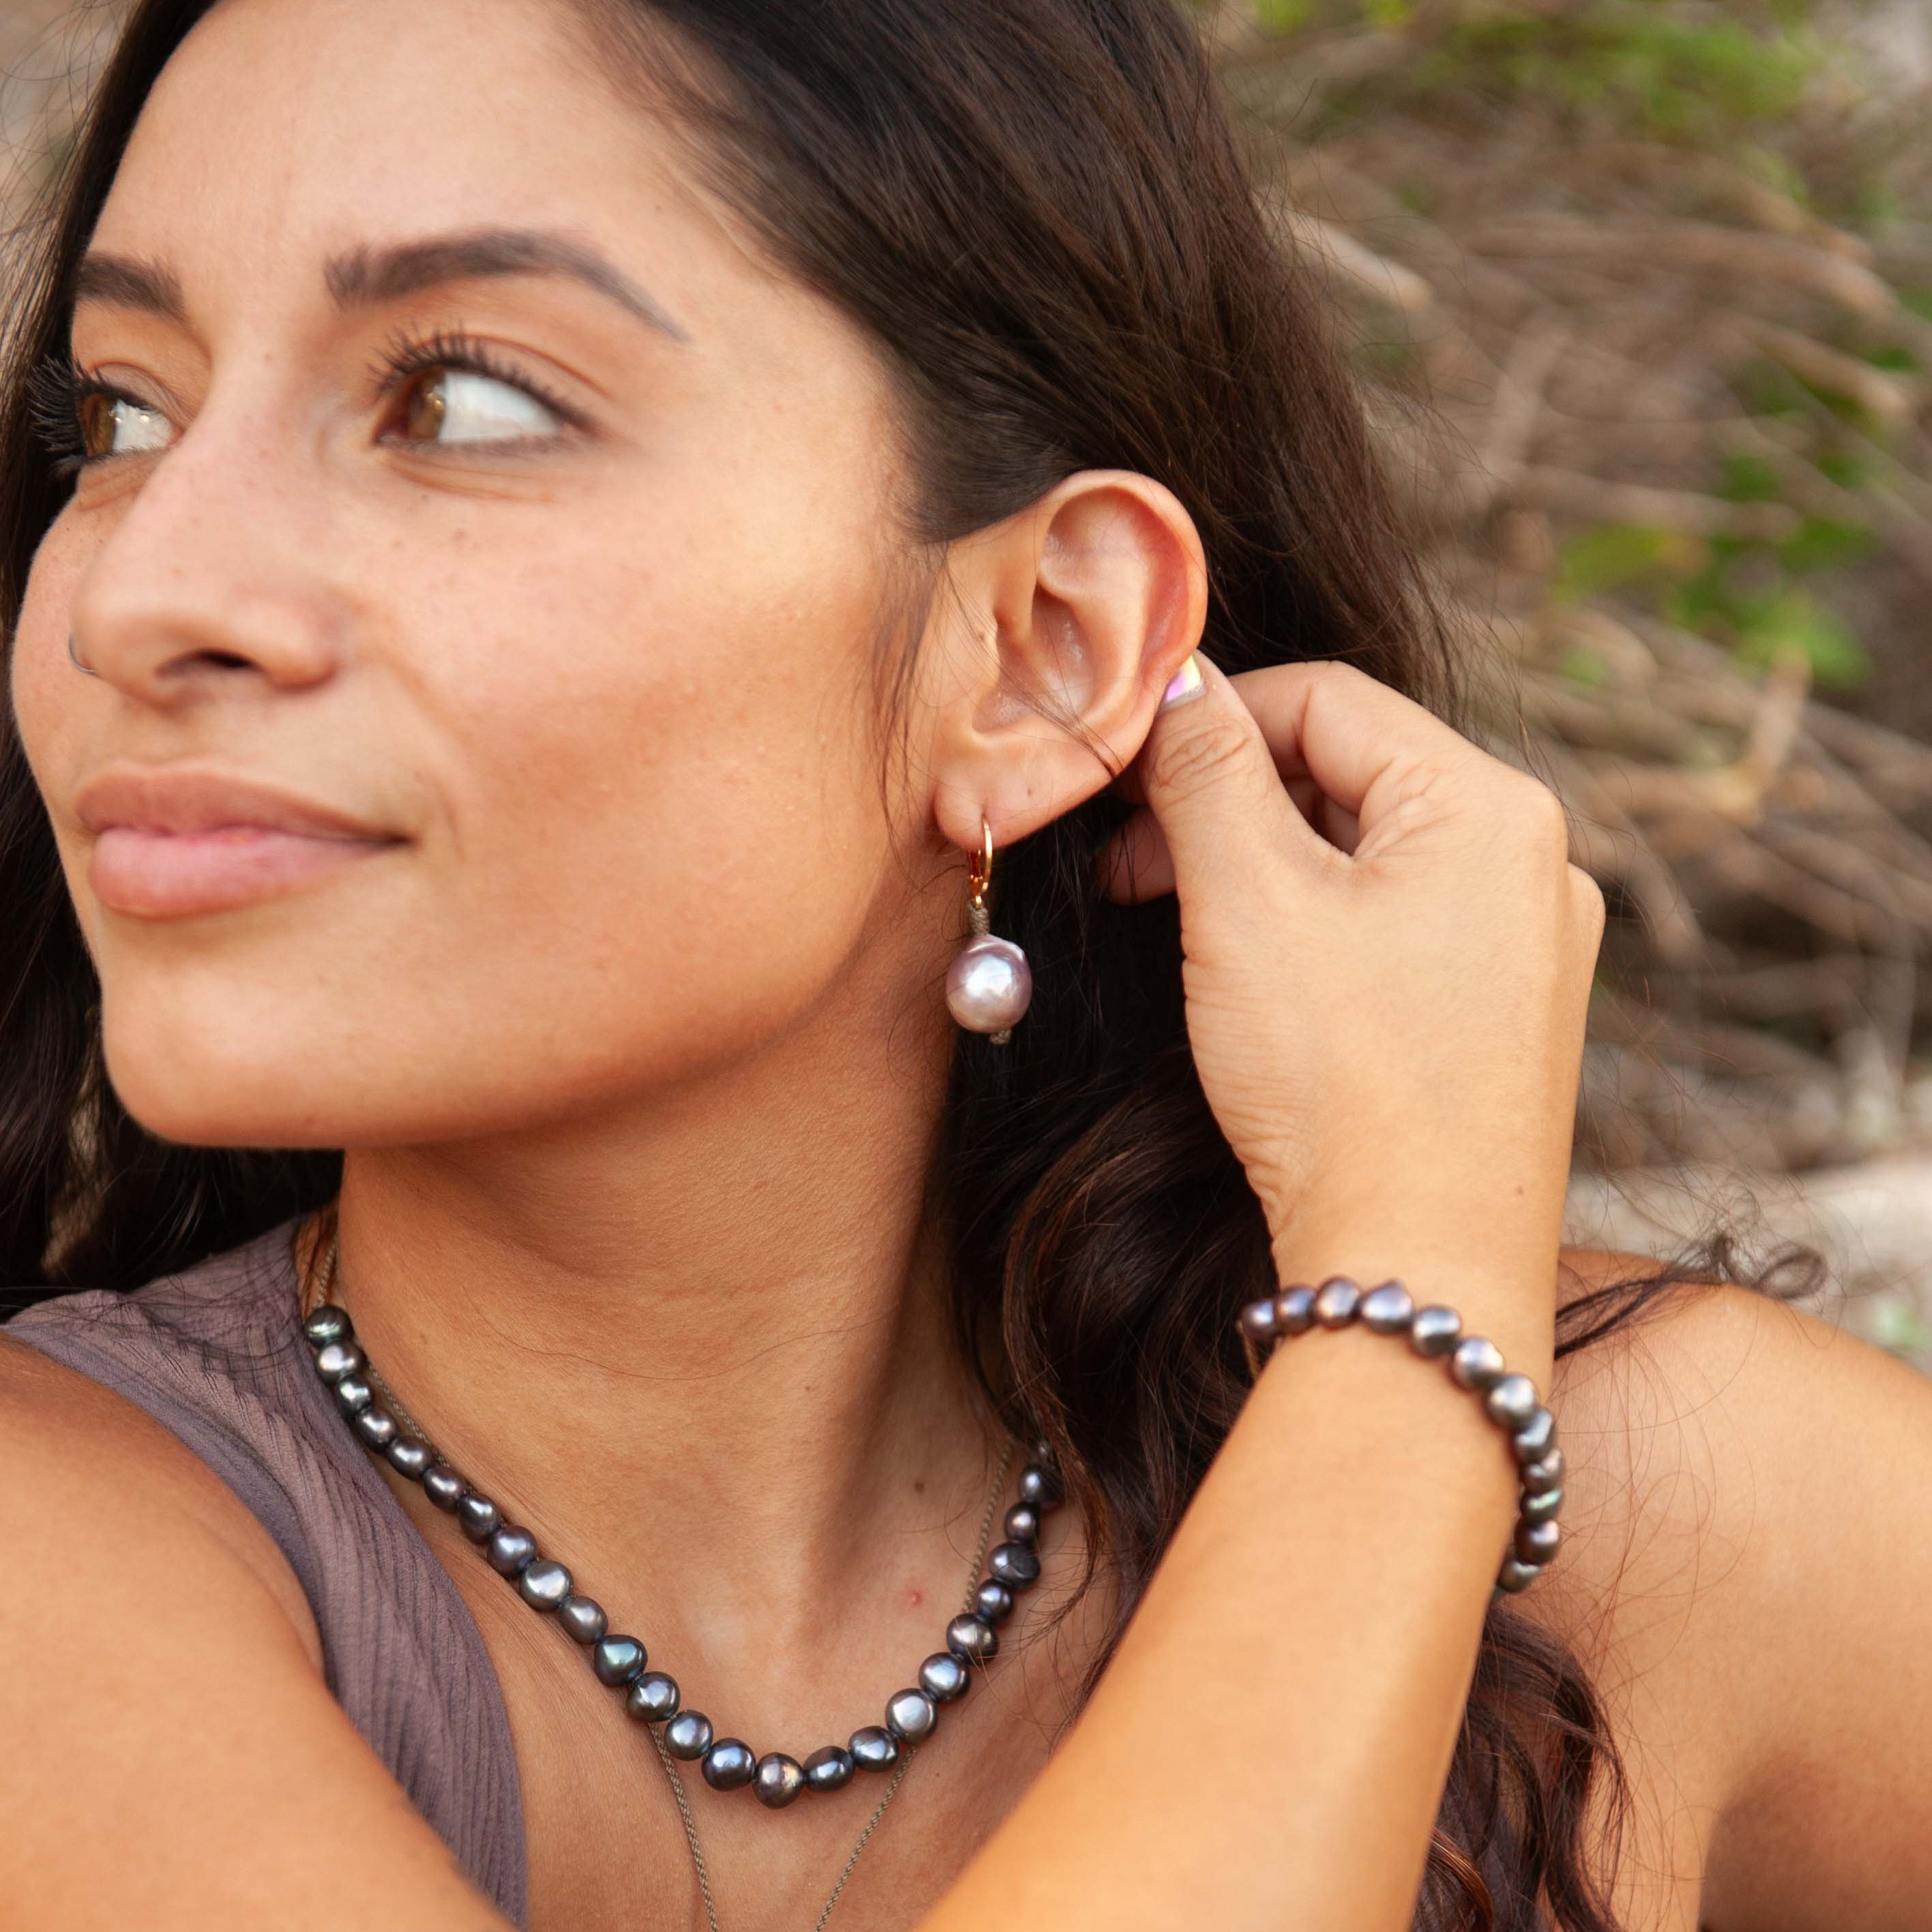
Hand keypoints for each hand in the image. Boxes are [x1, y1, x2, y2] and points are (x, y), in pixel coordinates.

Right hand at [1102, 656, 1602, 1377]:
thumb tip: (1171, 677)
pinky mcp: (1506, 1015)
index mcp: (1491, 806)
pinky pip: (1396, 924)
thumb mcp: (1248, 900)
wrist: (1420, 1269)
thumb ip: (1203, 768)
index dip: (1206, 717)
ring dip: (1258, 863)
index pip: (1325, 700)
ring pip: (1366, 854)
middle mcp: (1532, 862)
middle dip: (1224, 800)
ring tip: (1168, 912)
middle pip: (1348, 774)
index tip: (1120, 767)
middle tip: (1125, 854)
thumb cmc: (1341, 1082)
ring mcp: (1529, 944)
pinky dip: (1310, 924)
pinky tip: (1248, 969)